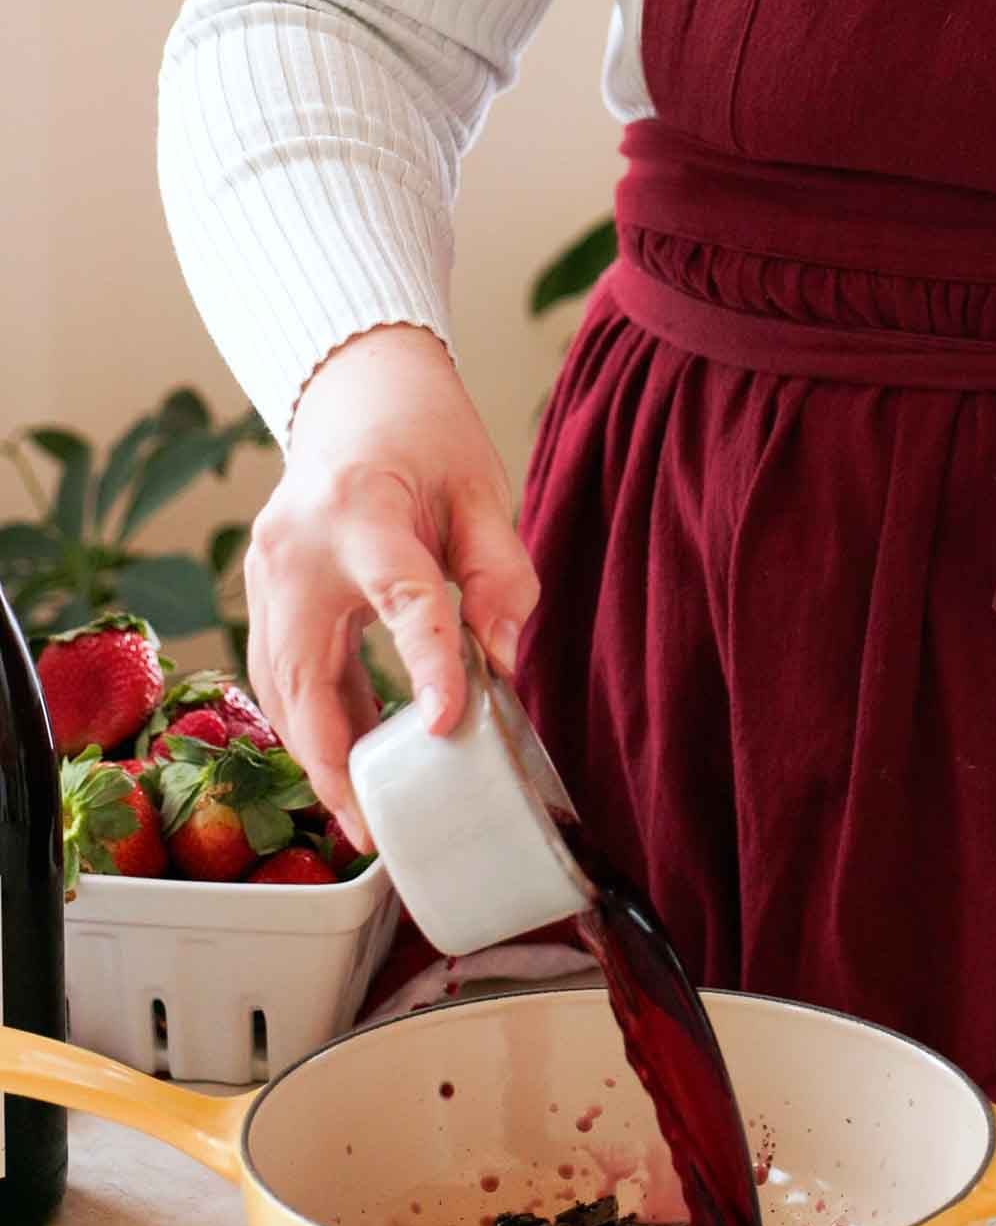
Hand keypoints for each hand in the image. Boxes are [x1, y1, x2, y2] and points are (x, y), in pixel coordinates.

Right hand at [245, 324, 538, 846]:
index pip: (401, 598)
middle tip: (376, 830)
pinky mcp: (262, 594)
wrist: (355, 396)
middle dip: (335, 760)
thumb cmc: (426, 440)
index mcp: (362, 509)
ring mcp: (265, 573)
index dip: (425, 666)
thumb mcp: (484, 494)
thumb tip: (502, 668)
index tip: (448, 725)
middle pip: (303, 672)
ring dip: (319, 754)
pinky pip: (279, 676)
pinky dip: (312, 724)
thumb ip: (503, 578)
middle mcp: (295, 547)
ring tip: (366, 815)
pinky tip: (353, 762)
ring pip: (279, 688)